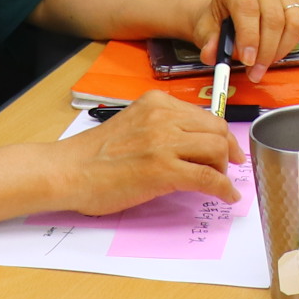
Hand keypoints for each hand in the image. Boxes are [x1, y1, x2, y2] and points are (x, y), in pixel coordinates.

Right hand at [50, 93, 237, 212]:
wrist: (68, 171)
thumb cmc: (94, 155)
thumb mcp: (133, 125)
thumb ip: (160, 127)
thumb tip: (190, 145)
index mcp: (156, 103)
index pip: (203, 115)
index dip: (221, 134)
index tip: (227, 147)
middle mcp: (163, 116)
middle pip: (217, 129)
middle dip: (228, 149)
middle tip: (230, 166)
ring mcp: (164, 142)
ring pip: (217, 150)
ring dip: (224, 169)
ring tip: (219, 182)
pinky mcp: (164, 170)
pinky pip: (208, 177)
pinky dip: (224, 188)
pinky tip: (227, 196)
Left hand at [198, 0, 298, 78]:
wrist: (225, 9)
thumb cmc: (218, 18)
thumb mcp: (205, 29)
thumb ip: (208, 42)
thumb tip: (213, 55)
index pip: (248, 8)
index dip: (249, 37)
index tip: (248, 60)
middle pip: (274, 18)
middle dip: (266, 50)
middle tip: (256, 71)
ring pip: (294, 21)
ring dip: (283, 48)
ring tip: (268, 63)